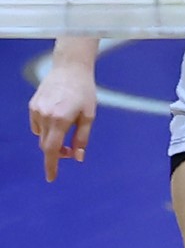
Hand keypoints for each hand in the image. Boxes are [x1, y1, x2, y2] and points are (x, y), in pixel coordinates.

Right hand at [29, 58, 97, 182]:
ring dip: (52, 138)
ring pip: (41, 136)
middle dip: (58, 152)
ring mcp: (36, 111)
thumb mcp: (89, 115)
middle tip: (72, 150)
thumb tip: (78, 157)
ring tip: (67, 125)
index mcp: (61, 119)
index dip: (52, 166)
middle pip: (47, 145)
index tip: (51, 178)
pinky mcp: (32, 106)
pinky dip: (46, 128)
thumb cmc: (84, 91)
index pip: (52, 150)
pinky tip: (57, 116)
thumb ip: (82, 138)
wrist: (70, 68)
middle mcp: (45, 116)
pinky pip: (37, 125)